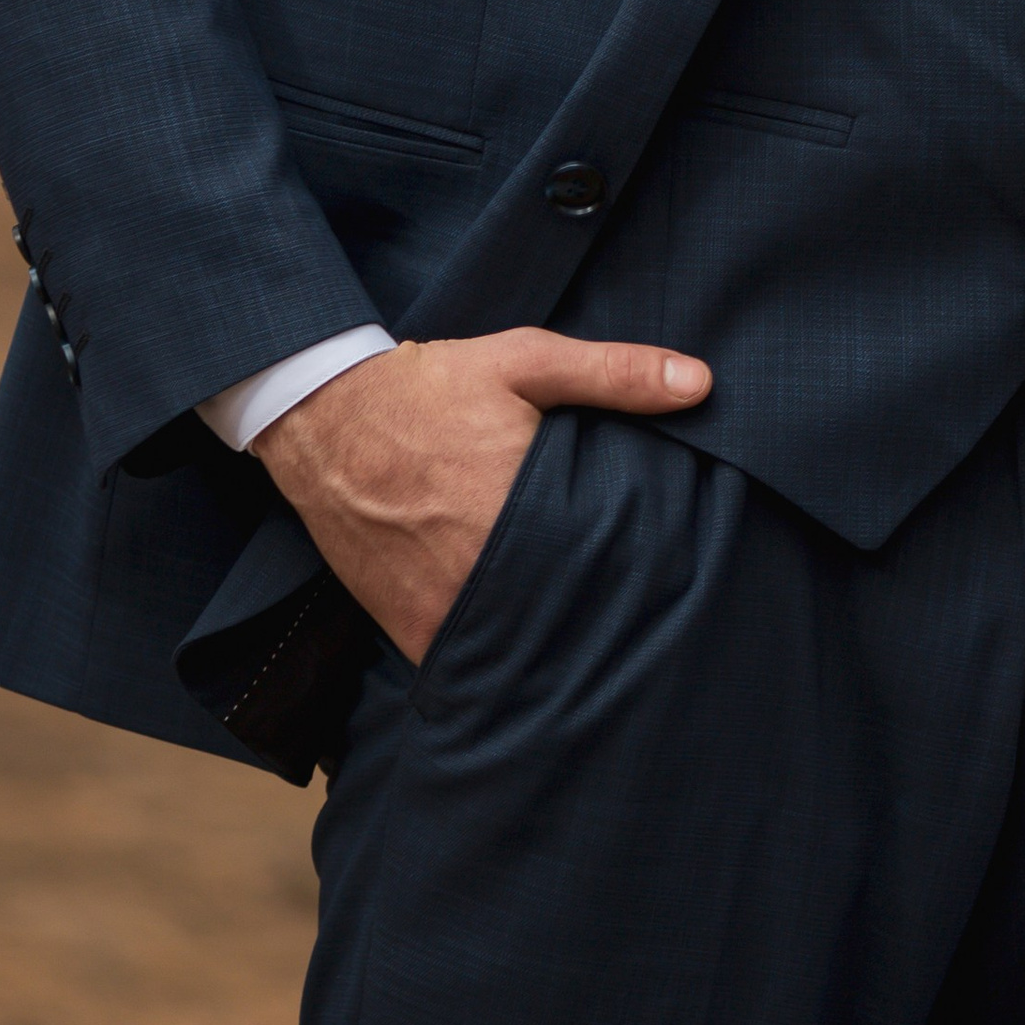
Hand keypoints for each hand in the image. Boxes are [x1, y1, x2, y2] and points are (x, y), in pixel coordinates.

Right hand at [254, 327, 710, 664]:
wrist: (322, 416)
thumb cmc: (431, 387)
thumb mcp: (526, 361)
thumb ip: (615, 373)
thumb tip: (701, 384)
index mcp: (518, 506)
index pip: (603, 569)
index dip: (640, 582)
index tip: (670, 584)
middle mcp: (479, 569)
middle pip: (565, 618)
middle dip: (601, 620)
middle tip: (643, 624)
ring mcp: (440, 607)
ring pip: (518, 650)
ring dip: (551, 648)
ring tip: (595, 650)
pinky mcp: (407, 626)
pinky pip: (465, 662)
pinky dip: (495, 663)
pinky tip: (528, 659)